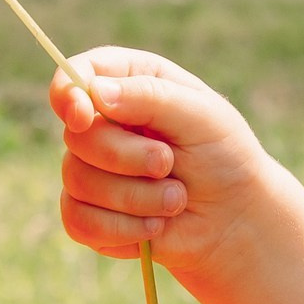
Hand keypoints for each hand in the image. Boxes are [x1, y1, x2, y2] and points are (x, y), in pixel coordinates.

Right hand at [47, 47, 280, 282]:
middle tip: (168, 165)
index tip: (83, 116)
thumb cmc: (224, 157)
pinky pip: (78, 221)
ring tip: (176, 199)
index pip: (78, 74)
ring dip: (135, 198)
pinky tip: (155, 226)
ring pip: (77, 181)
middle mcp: (104, 122)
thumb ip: (150, 95)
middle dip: (126, 158)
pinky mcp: (89, 213)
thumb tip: (95, 93)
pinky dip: (122, 229)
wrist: (235, 220)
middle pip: (77, 135)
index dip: (68, 93)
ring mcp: (91, 168)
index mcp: (130, 83)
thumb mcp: (201, 116)